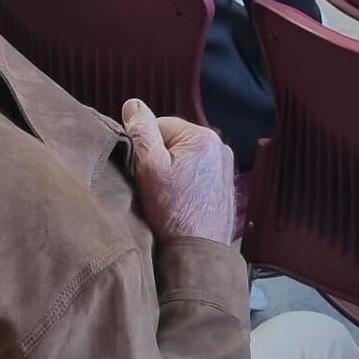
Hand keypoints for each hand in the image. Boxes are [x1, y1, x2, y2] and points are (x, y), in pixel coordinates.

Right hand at [122, 99, 235, 242]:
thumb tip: (133, 104)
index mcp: (203, 136)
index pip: (160, 125)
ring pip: (185, 157)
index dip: (145, 147)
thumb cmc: (173, 212)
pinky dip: (186, 182)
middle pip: (174, 141)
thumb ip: (141, 132)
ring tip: (167, 196)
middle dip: (160, 158)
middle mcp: (220, 146)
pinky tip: (180, 202)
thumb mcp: (150, 168)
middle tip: (154, 186)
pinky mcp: (224, 185)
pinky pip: (197, 173)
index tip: (143, 171)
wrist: (198, 253)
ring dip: (173, 170)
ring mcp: (225, 166)